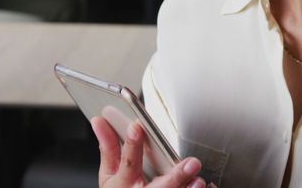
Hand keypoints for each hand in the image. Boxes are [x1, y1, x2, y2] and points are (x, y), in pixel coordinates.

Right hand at [92, 117, 207, 187]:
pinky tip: (202, 186)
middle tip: (192, 163)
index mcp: (123, 184)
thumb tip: (99, 121)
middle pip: (159, 187)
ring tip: (199, 180)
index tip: (137, 127)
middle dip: (176, 177)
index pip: (128, 163)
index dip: (132, 145)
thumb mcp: (109, 174)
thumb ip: (107, 147)